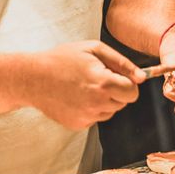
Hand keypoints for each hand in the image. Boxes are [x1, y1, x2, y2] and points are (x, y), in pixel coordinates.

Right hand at [25, 41, 144, 130]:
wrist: (33, 78)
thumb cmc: (62, 59)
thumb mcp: (92, 49)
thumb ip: (121, 62)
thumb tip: (141, 77)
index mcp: (103, 83)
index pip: (133, 92)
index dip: (127, 83)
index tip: (116, 76)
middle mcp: (97, 103)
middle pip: (123, 102)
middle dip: (116, 91)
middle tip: (95, 78)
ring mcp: (87, 117)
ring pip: (110, 111)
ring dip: (104, 100)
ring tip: (83, 87)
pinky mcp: (78, 125)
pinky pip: (95, 118)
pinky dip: (91, 108)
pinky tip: (76, 97)